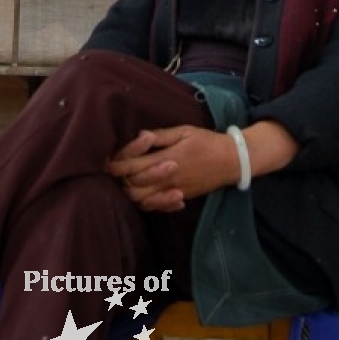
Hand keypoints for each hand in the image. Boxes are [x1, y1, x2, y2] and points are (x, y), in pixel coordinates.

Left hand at [106, 125, 235, 212]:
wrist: (231, 161)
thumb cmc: (207, 142)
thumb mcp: (184, 132)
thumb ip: (161, 136)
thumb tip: (140, 136)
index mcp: (166, 159)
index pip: (133, 166)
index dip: (117, 163)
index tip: (107, 158)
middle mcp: (167, 179)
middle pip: (134, 186)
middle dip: (120, 179)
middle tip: (111, 170)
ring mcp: (173, 191)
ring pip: (144, 200)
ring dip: (132, 192)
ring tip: (126, 181)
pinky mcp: (180, 197)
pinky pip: (159, 207)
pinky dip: (148, 204)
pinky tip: (145, 195)